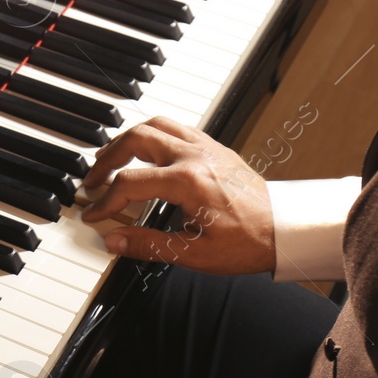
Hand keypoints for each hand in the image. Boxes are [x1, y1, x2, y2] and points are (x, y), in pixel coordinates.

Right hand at [81, 117, 274, 274]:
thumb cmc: (248, 242)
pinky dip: (153, 134)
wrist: (285, 229)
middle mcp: (195, 156)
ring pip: (156, 125)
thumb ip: (147, 245)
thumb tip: (113, 241)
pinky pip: (177, 127)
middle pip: (136, 140)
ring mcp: (207, 147)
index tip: (93, 214)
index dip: (105, 201)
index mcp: (188, 181)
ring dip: (127, 139)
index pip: (130, 183)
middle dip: (107, 158)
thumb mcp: (194, 252)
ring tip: (111, 157)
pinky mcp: (215, 148)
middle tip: (92, 178)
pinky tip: (146, 151)